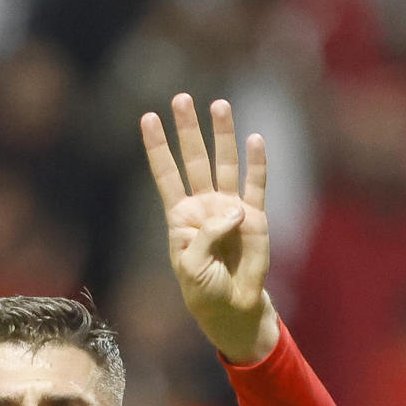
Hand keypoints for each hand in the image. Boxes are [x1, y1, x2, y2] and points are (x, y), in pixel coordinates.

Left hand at [141, 94, 276, 364]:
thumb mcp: (191, 265)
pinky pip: (256, 185)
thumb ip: (207, 234)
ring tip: (219, 104)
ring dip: (222, 134)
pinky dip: (257, 162)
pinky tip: (255, 139)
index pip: (166, 174)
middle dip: (188, 129)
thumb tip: (234, 208)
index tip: (148, 117)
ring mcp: (230, 208)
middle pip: (194, 159)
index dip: (157, 147)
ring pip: (225, 163)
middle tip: (182, 98)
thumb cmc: (204, 288)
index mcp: (180, 216)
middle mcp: (204, 205)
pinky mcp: (255, 217)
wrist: (233, 306)